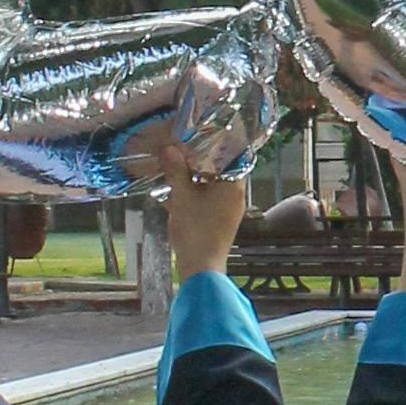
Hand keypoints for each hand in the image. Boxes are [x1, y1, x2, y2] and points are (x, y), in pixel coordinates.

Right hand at [119, 126, 249, 285]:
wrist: (201, 267)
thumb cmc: (195, 230)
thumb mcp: (182, 197)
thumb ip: (176, 171)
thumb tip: (170, 149)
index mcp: (233, 185)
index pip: (231, 156)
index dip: (216, 145)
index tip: (200, 136)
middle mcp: (235, 196)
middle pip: (220, 171)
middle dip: (200, 162)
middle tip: (181, 151)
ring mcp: (228, 211)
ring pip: (212, 187)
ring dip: (194, 179)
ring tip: (174, 170)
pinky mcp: (219, 222)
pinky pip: (208, 202)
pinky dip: (194, 195)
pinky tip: (174, 193)